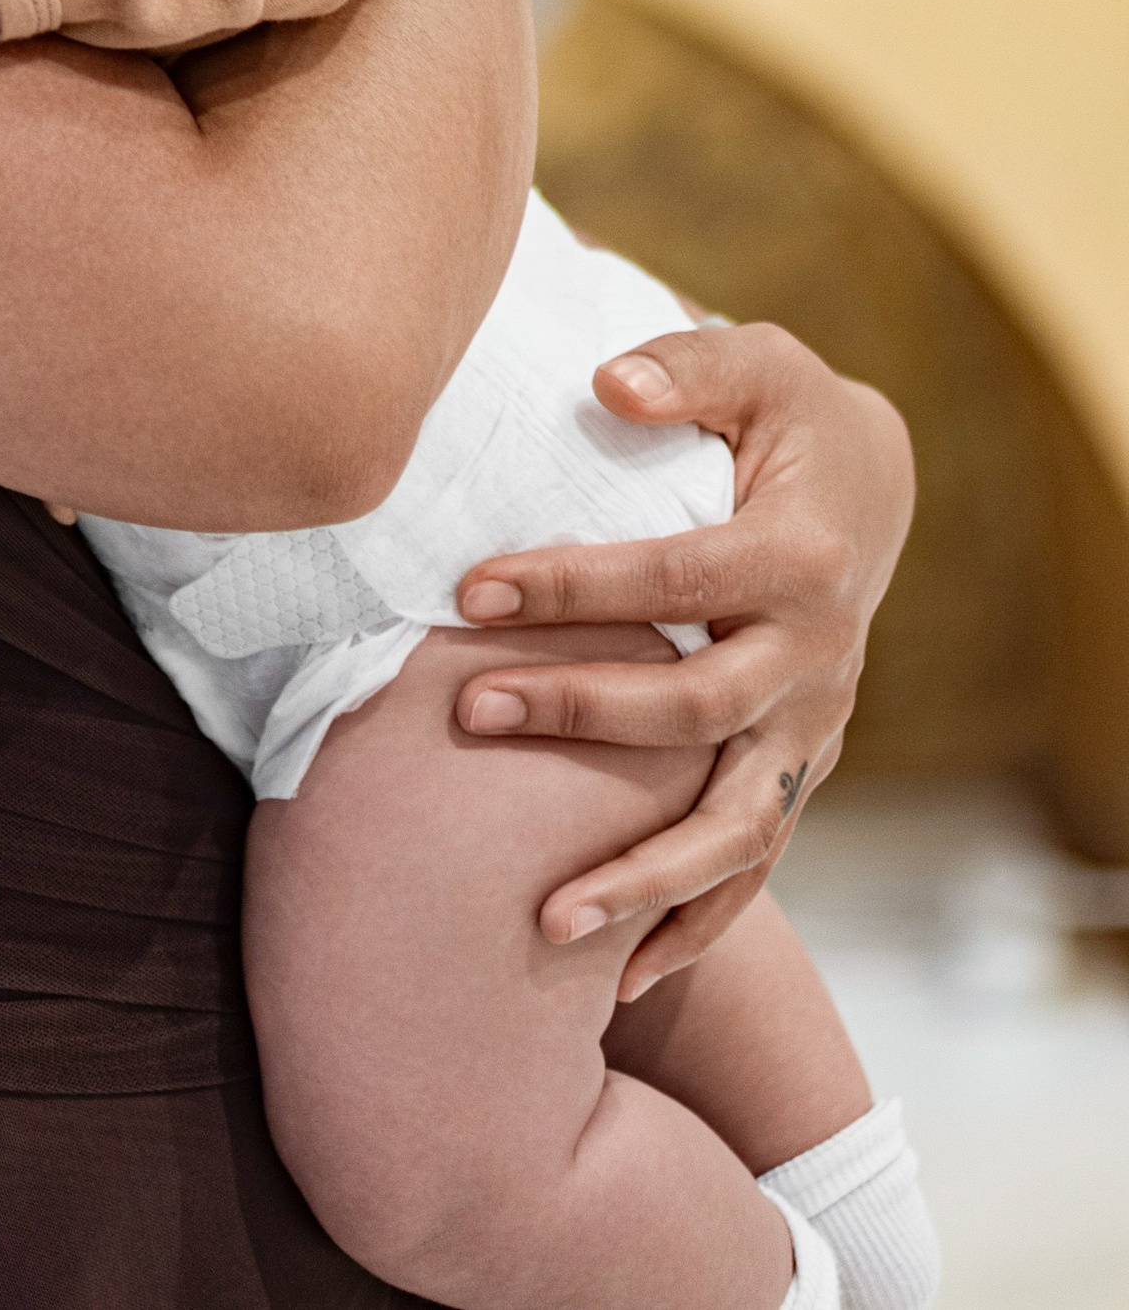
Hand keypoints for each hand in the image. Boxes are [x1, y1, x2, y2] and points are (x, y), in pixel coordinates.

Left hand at [452, 322, 913, 993]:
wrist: (871, 487)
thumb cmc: (788, 414)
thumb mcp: (757, 360)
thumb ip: (686, 365)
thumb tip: (609, 383)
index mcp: (803, 556)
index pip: (677, 579)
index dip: (574, 586)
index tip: (471, 589)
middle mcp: (820, 657)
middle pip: (695, 709)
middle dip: (579, 714)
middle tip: (468, 708)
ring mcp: (815, 726)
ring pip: (737, 826)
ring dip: (643, 880)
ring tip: (545, 923)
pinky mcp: (800, 765)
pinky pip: (754, 862)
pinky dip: (696, 926)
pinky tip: (620, 978)